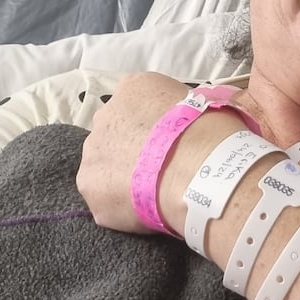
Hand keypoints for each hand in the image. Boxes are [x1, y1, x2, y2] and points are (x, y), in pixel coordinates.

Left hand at [76, 72, 189, 232]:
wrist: (196, 169)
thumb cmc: (209, 133)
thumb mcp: (201, 102)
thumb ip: (180, 111)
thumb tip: (184, 126)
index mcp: (133, 88)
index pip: (135, 105)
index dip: (152, 127)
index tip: (167, 142)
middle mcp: (104, 115)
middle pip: (114, 135)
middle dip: (132, 150)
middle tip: (159, 168)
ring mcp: (92, 152)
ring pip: (104, 167)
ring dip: (123, 177)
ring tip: (153, 193)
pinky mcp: (90, 187)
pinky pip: (105, 198)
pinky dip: (122, 206)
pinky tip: (145, 211)